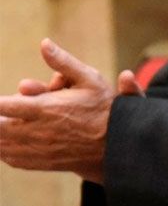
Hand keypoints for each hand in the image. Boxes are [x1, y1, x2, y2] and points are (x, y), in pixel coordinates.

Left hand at [0, 39, 119, 182]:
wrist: (118, 143)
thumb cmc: (104, 108)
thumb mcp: (89, 78)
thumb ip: (63, 62)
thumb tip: (44, 44)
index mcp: (47, 108)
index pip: (6, 106)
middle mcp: (39, 131)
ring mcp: (39, 149)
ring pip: (3, 144)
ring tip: (3, 122)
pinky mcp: (42, 162)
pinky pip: (12, 158)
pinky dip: (4, 150)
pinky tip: (5, 141)